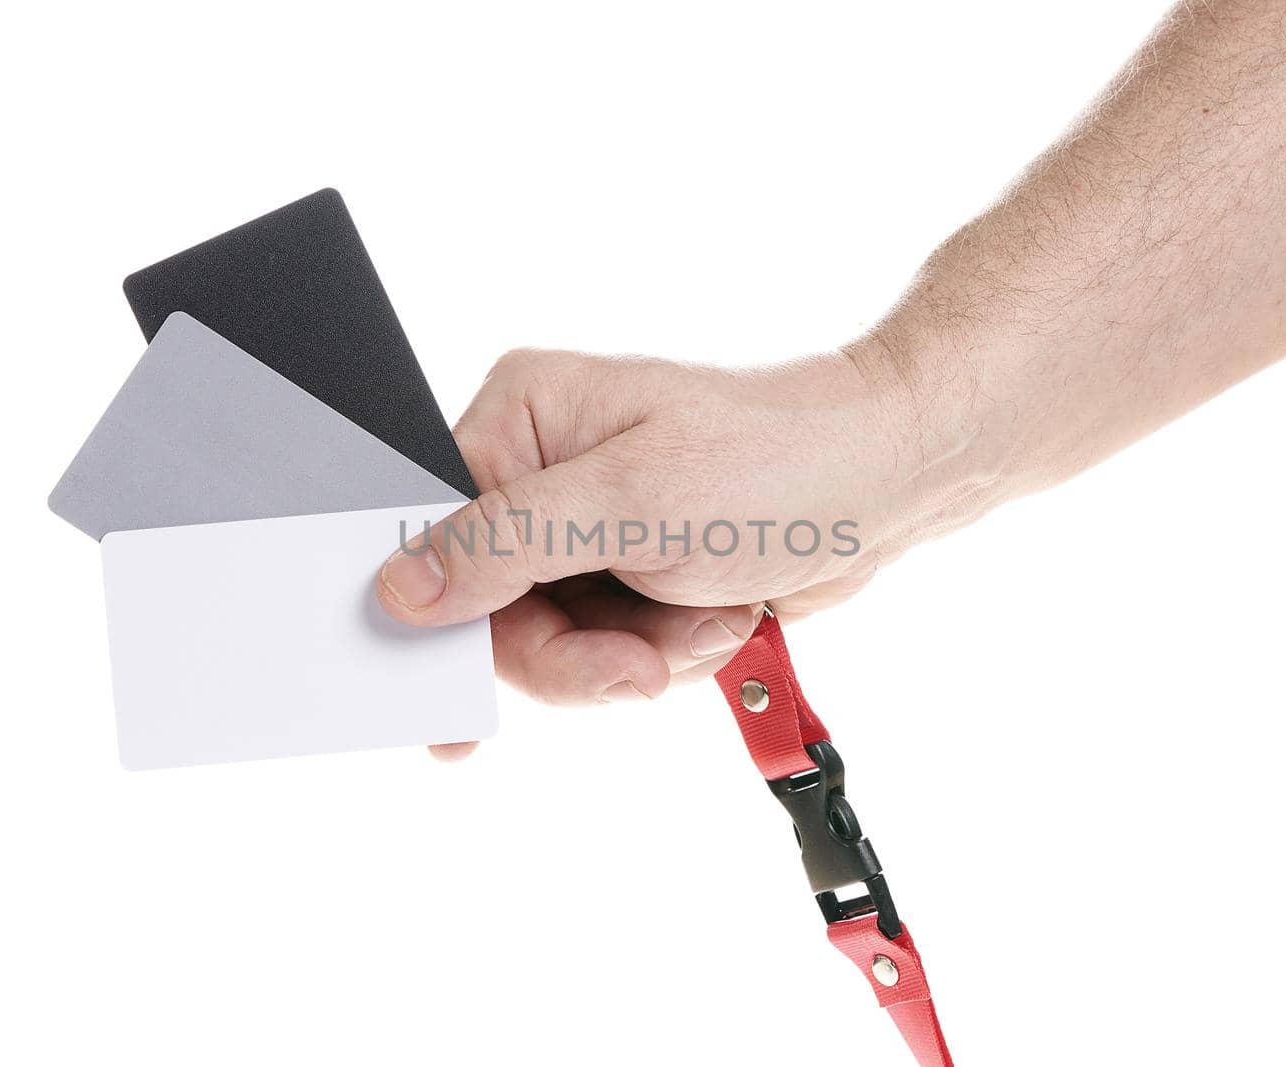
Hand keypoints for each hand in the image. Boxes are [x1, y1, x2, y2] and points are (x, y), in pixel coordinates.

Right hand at [375, 338, 1003, 757]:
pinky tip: (713, 619)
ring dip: (637, 653)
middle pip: (494, 612)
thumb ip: (508, 543)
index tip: (460, 699)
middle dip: (579, 652)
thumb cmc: (775, 464)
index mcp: (521, 421)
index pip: (437, 539)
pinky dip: (664, 653)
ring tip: (704, 614)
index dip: (453, 623)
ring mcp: (583, 530)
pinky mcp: (624, 574)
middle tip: (642, 660)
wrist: (883, 483)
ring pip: (553, 645)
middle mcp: (540, 473)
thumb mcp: (632, 504)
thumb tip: (402, 585)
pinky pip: (604, 652)